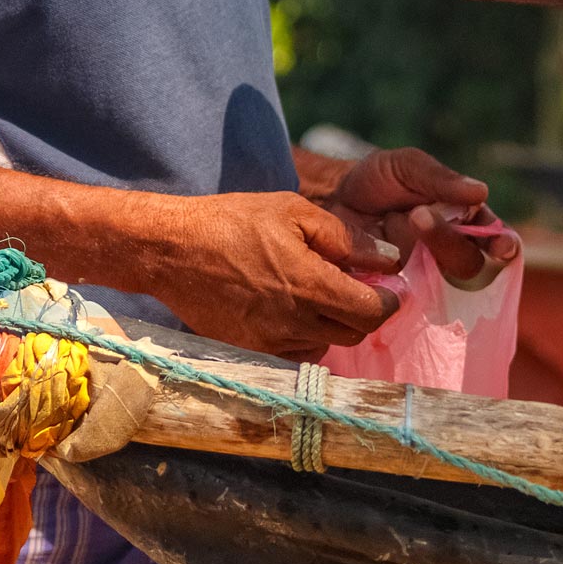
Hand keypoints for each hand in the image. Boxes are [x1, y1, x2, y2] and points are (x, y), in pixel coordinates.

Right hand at [121, 191, 403, 360]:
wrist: (172, 251)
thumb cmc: (232, 222)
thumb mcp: (293, 211)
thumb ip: (346, 238)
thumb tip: (390, 258)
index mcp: (310, 286)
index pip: (373, 313)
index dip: (389, 299)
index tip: (387, 284)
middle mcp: (295, 323)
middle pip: (355, 333)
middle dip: (364, 310)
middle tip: (354, 283)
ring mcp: (272, 342)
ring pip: (327, 343)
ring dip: (333, 322)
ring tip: (316, 290)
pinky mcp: (252, 350)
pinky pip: (297, 352)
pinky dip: (305, 334)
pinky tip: (291, 307)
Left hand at [323, 147, 520, 288]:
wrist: (329, 201)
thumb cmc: (375, 180)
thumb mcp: (406, 166)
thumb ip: (440, 178)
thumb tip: (481, 192)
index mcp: (462, 220)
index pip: (494, 238)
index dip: (503, 245)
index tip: (501, 246)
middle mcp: (448, 252)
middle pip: (470, 263)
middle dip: (448, 239)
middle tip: (417, 214)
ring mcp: (424, 277)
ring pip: (442, 282)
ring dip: (421, 252)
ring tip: (391, 223)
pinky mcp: (397, 295)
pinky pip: (409, 302)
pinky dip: (400, 284)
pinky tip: (386, 267)